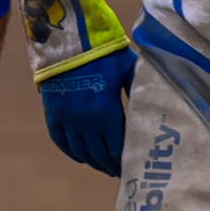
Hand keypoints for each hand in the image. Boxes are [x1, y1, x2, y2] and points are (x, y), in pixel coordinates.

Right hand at [38, 46, 136, 176]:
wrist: (68, 39)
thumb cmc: (102, 51)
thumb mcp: (127, 67)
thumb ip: (138, 87)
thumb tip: (156, 98)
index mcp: (106, 112)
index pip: (117, 148)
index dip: (124, 161)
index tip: (132, 167)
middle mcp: (86, 122)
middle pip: (99, 154)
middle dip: (110, 165)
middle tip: (119, 171)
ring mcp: (67, 119)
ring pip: (80, 151)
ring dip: (93, 162)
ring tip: (103, 166)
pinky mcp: (53, 113)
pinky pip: (60, 141)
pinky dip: (71, 152)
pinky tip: (80, 156)